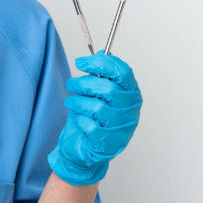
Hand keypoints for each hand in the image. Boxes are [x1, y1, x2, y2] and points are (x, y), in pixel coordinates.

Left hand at [47, 51, 142, 185]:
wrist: (84, 148)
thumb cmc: (92, 118)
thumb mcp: (96, 93)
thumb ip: (101, 75)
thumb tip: (101, 53)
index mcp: (131, 93)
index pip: (122, 72)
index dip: (100, 63)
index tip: (80, 62)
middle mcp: (130, 110)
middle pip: (107, 89)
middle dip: (83, 84)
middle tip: (72, 84)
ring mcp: (122, 128)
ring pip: (97, 107)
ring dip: (78, 103)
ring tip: (72, 103)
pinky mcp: (109, 143)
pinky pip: (90, 126)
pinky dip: (80, 120)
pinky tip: (79, 120)